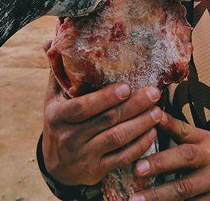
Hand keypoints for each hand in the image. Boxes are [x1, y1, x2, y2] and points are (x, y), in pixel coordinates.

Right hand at [42, 42, 163, 185]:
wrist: (56, 165)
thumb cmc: (59, 121)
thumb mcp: (52, 98)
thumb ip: (57, 70)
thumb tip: (51, 38)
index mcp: (57, 116)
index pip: (82, 107)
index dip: (105, 98)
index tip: (126, 86)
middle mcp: (69, 138)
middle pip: (106, 121)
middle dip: (134, 106)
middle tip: (154, 93)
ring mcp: (84, 156)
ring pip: (117, 139)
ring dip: (141, 125)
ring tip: (158, 111)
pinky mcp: (96, 171)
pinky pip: (122, 158)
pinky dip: (139, 146)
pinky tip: (152, 132)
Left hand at [129, 112, 209, 199]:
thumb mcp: (201, 142)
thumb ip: (178, 131)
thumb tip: (154, 113)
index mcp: (207, 142)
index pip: (185, 131)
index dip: (168, 125)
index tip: (150, 122)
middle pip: (185, 158)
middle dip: (159, 164)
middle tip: (137, 169)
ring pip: (184, 189)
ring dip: (158, 195)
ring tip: (136, 199)